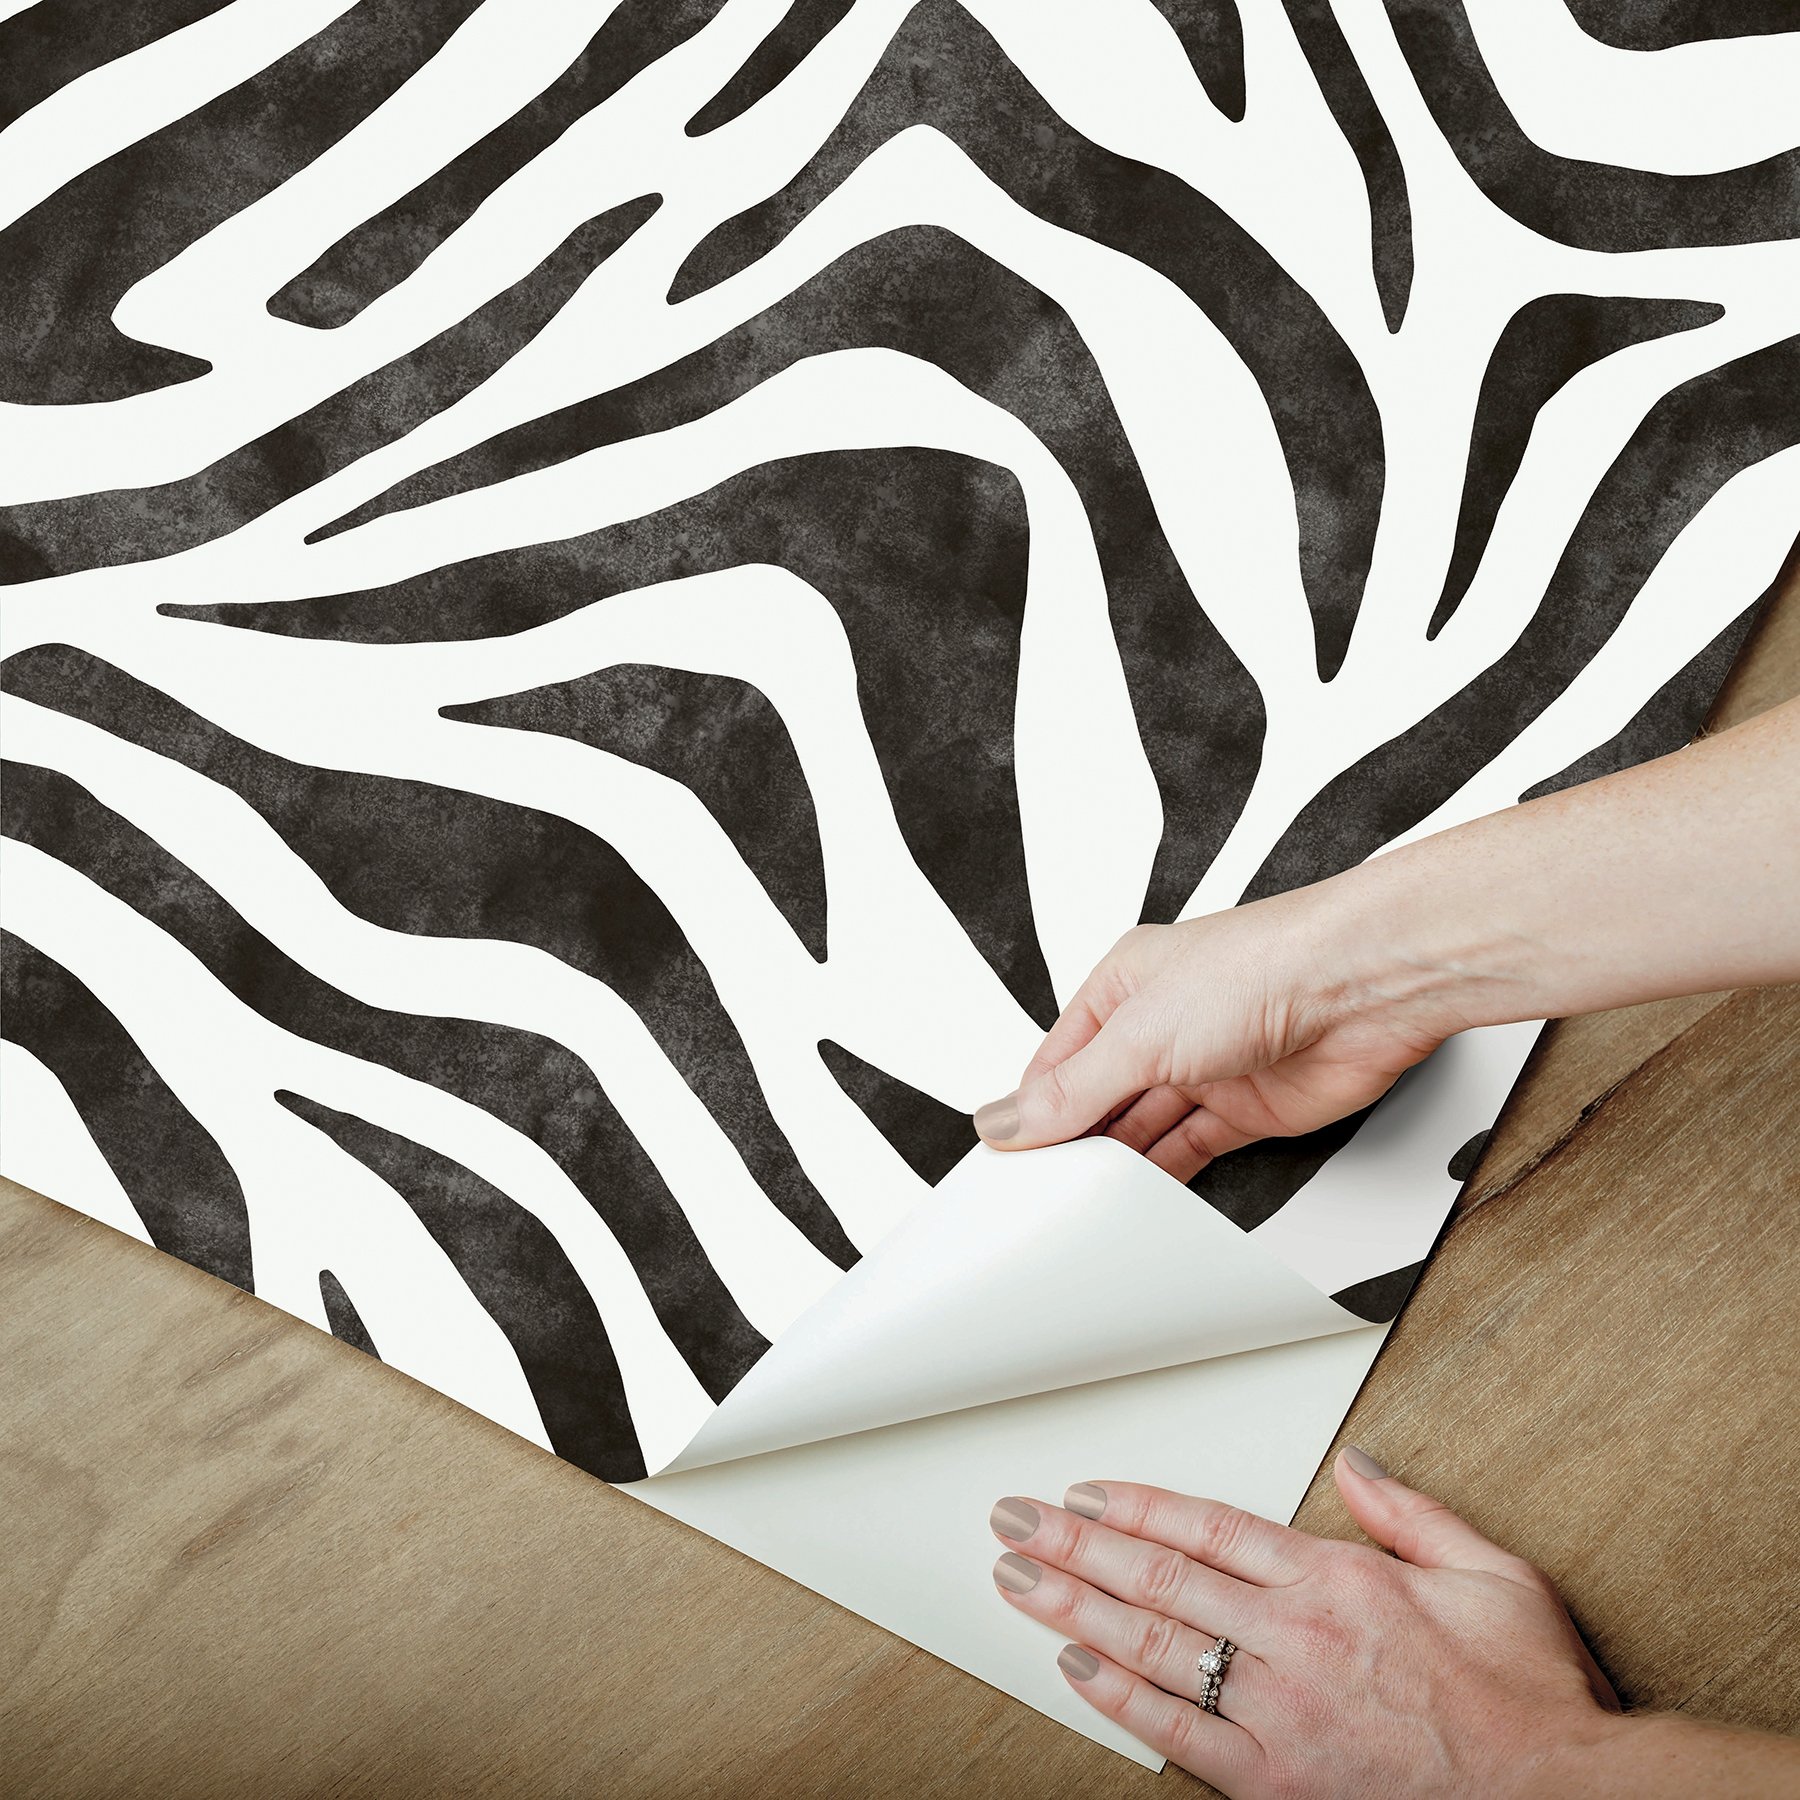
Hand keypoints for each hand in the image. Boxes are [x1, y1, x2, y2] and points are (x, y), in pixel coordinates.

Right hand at [973, 889, 1461, 1182]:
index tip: (1007, 1158)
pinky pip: (1193, 1149)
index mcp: (1124, 985)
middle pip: (1100, 1097)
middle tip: (1040, 1191)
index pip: (1058, 1060)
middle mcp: (1164, 1024)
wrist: (1364, 987)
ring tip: (1082, 1203)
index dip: (1032, 1109)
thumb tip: (1008, 1119)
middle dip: (1074, 1140)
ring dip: (1119, 1163)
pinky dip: (1167, 1176)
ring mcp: (1207, 1067)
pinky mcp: (1249, 1107)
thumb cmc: (1262, 968)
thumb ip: (1074, 1089)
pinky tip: (1140, 1199)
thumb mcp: (1140, 1033)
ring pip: (1145, 1127)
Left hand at [988, 1451, 1797, 1797]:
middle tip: (1013, 1521)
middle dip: (1074, 1546)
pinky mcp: (1279, 1783)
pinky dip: (1121, 1701)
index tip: (1083, 1493)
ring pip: (1153, 1647)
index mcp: (1338, 1582)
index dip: (1135, 1506)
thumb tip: (1356, 1466)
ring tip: (1017, 1580)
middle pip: (1160, 1577)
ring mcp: (1281, 1714)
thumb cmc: (1529, 1697)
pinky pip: (1180, 1736)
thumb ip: (1411, 1513)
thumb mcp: (1493, 1573)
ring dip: (1073, 1609)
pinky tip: (1075, 1670)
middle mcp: (1297, 1641)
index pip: (1208, 1527)